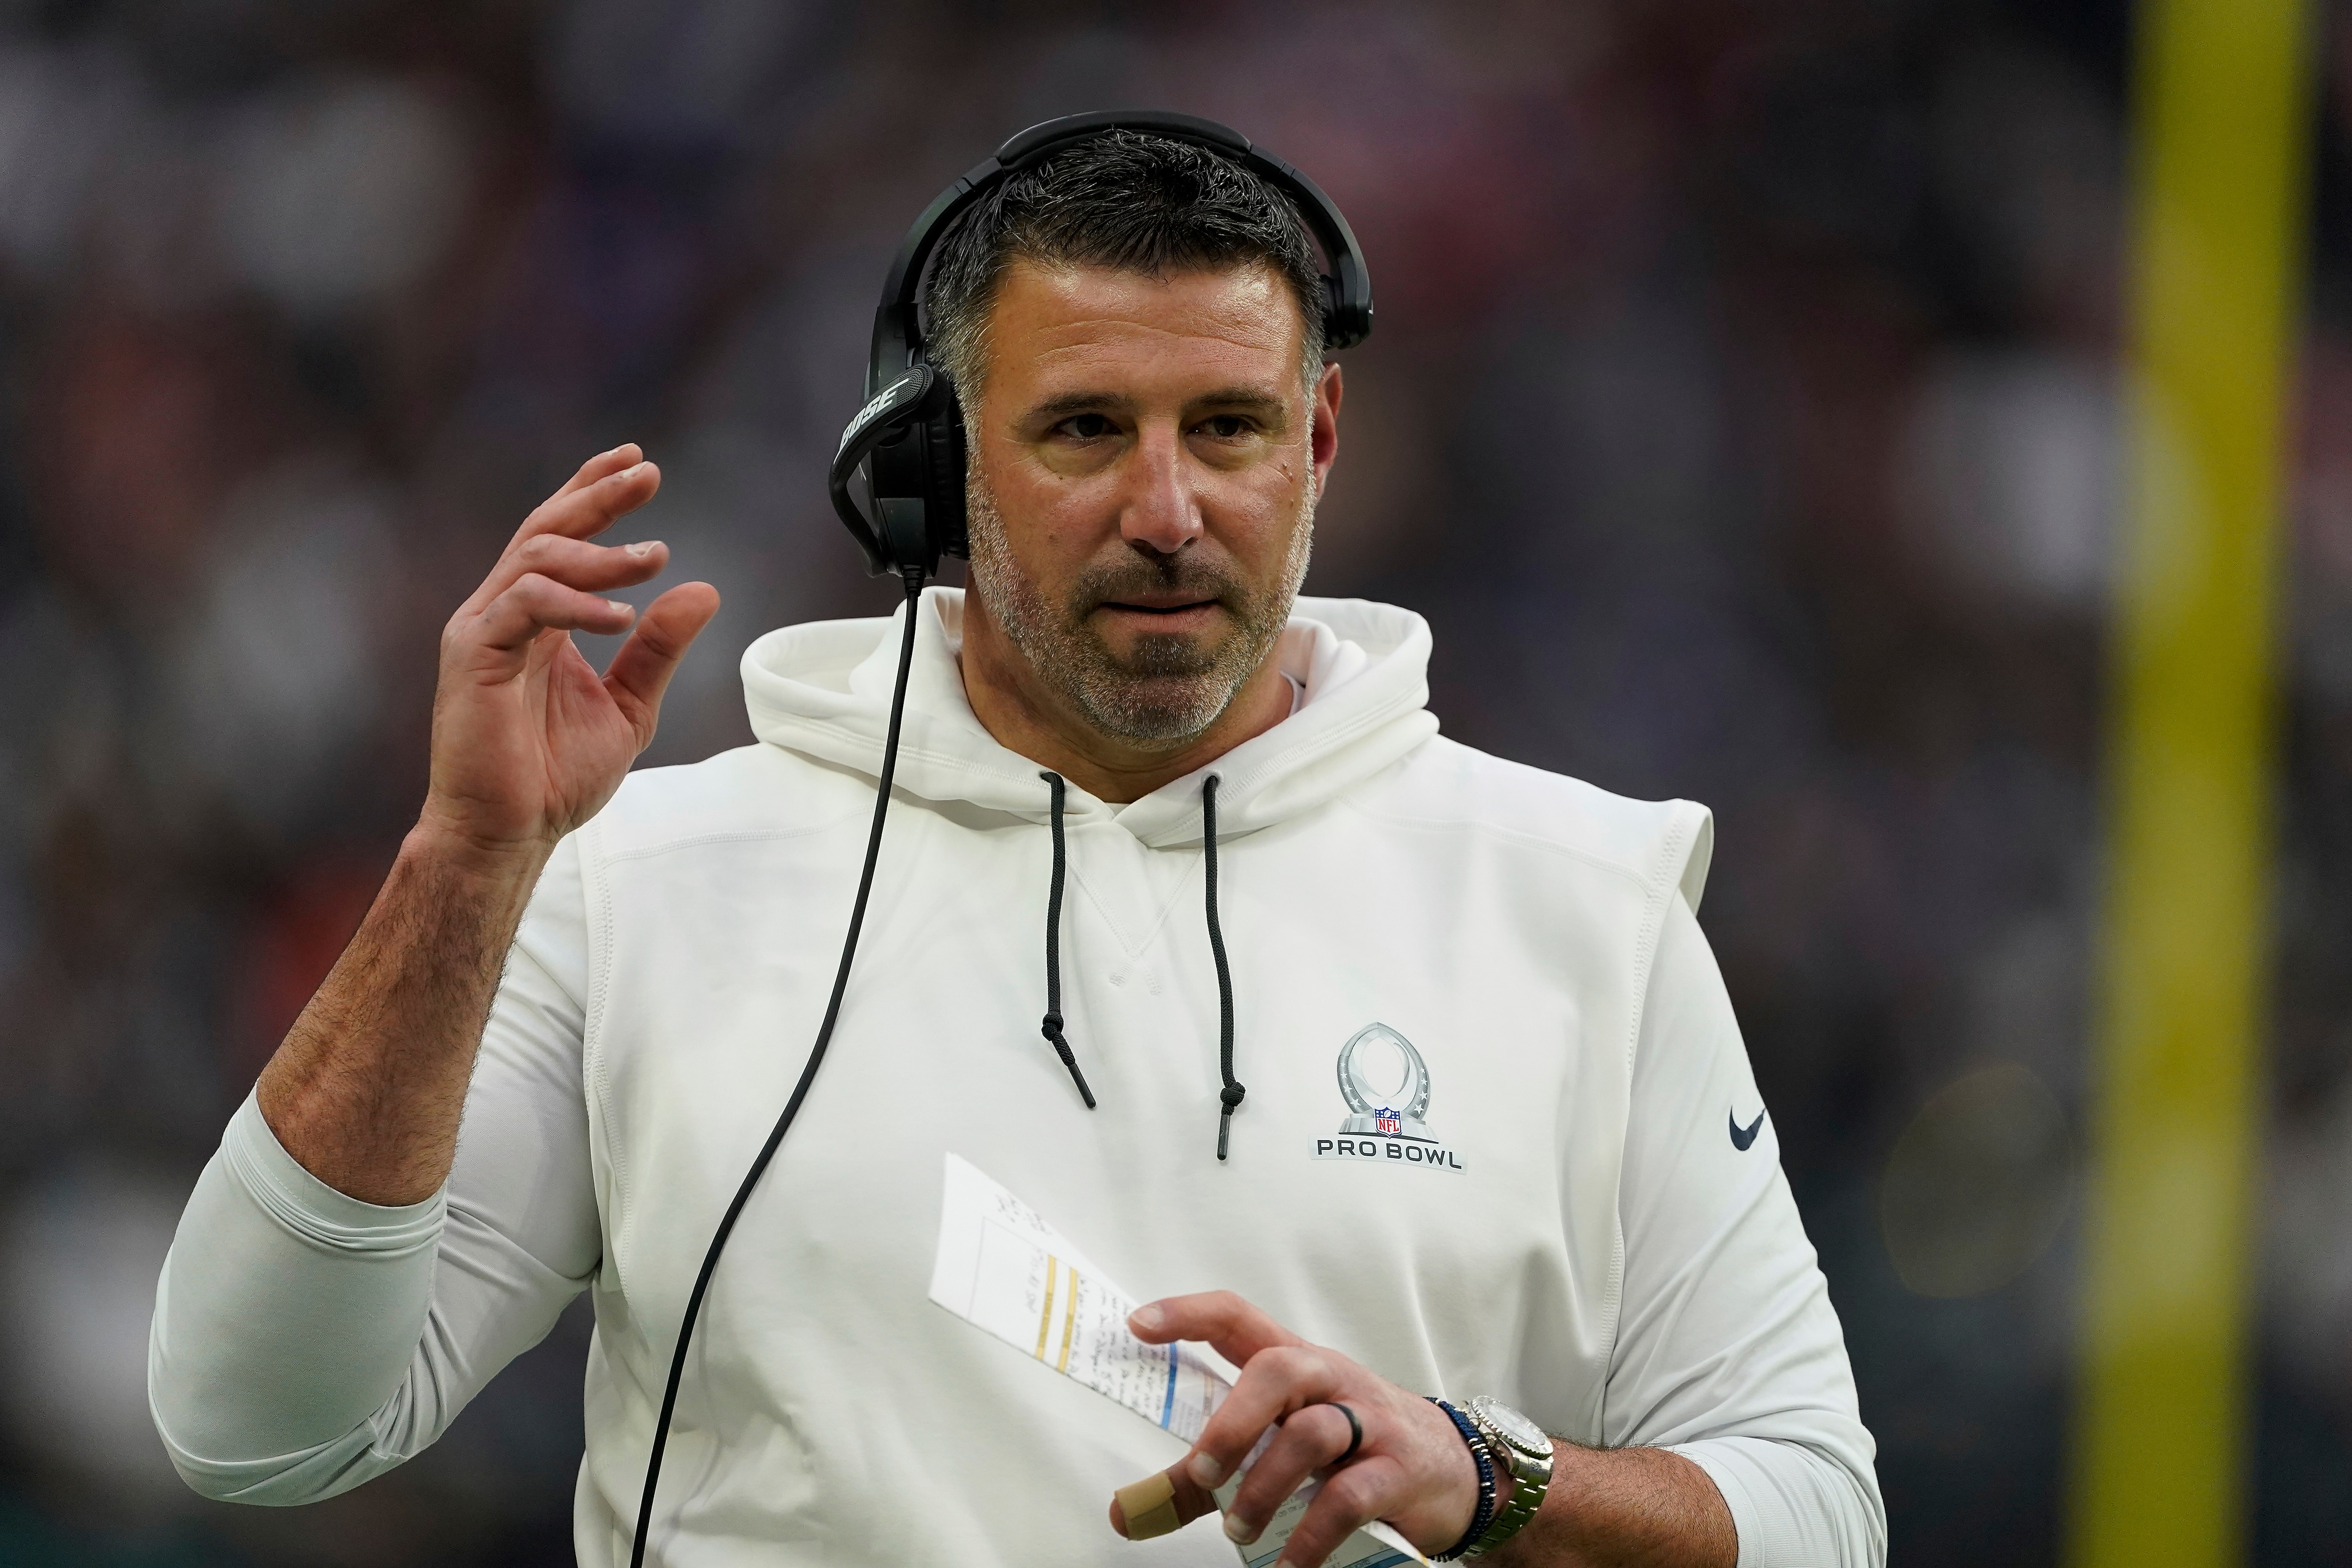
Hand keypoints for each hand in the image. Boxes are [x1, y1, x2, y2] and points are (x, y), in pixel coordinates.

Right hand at [421, 444, 719, 863]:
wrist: (512, 830)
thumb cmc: (556, 775)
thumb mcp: (629, 704)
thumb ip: (659, 648)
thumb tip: (703, 590)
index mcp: (536, 619)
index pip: (560, 537)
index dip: (593, 493)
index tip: (638, 464)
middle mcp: (503, 612)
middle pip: (546, 530)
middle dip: (597, 496)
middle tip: (648, 476)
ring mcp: (482, 629)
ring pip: (536, 558)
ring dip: (599, 553)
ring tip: (654, 559)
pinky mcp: (472, 654)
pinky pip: (525, 605)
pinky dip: (576, 605)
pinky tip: (621, 618)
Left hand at [1112, 1290, 1481, 1567]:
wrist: (1452, 1469)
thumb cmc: (1350, 1448)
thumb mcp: (1276, 1450)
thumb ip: (1202, 1480)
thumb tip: (1124, 1513)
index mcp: (1296, 1364)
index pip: (1238, 1318)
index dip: (1189, 1314)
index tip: (1138, 1326)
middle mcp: (1331, 1381)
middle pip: (1278, 1369)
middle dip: (1232, 1421)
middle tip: (1202, 1473)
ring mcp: (1369, 1422)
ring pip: (1312, 1433)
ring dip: (1265, 1486)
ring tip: (1236, 1531)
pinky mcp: (1397, 1471)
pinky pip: (1349, 1497)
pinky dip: (1311, 1535)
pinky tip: (1286, 1565)